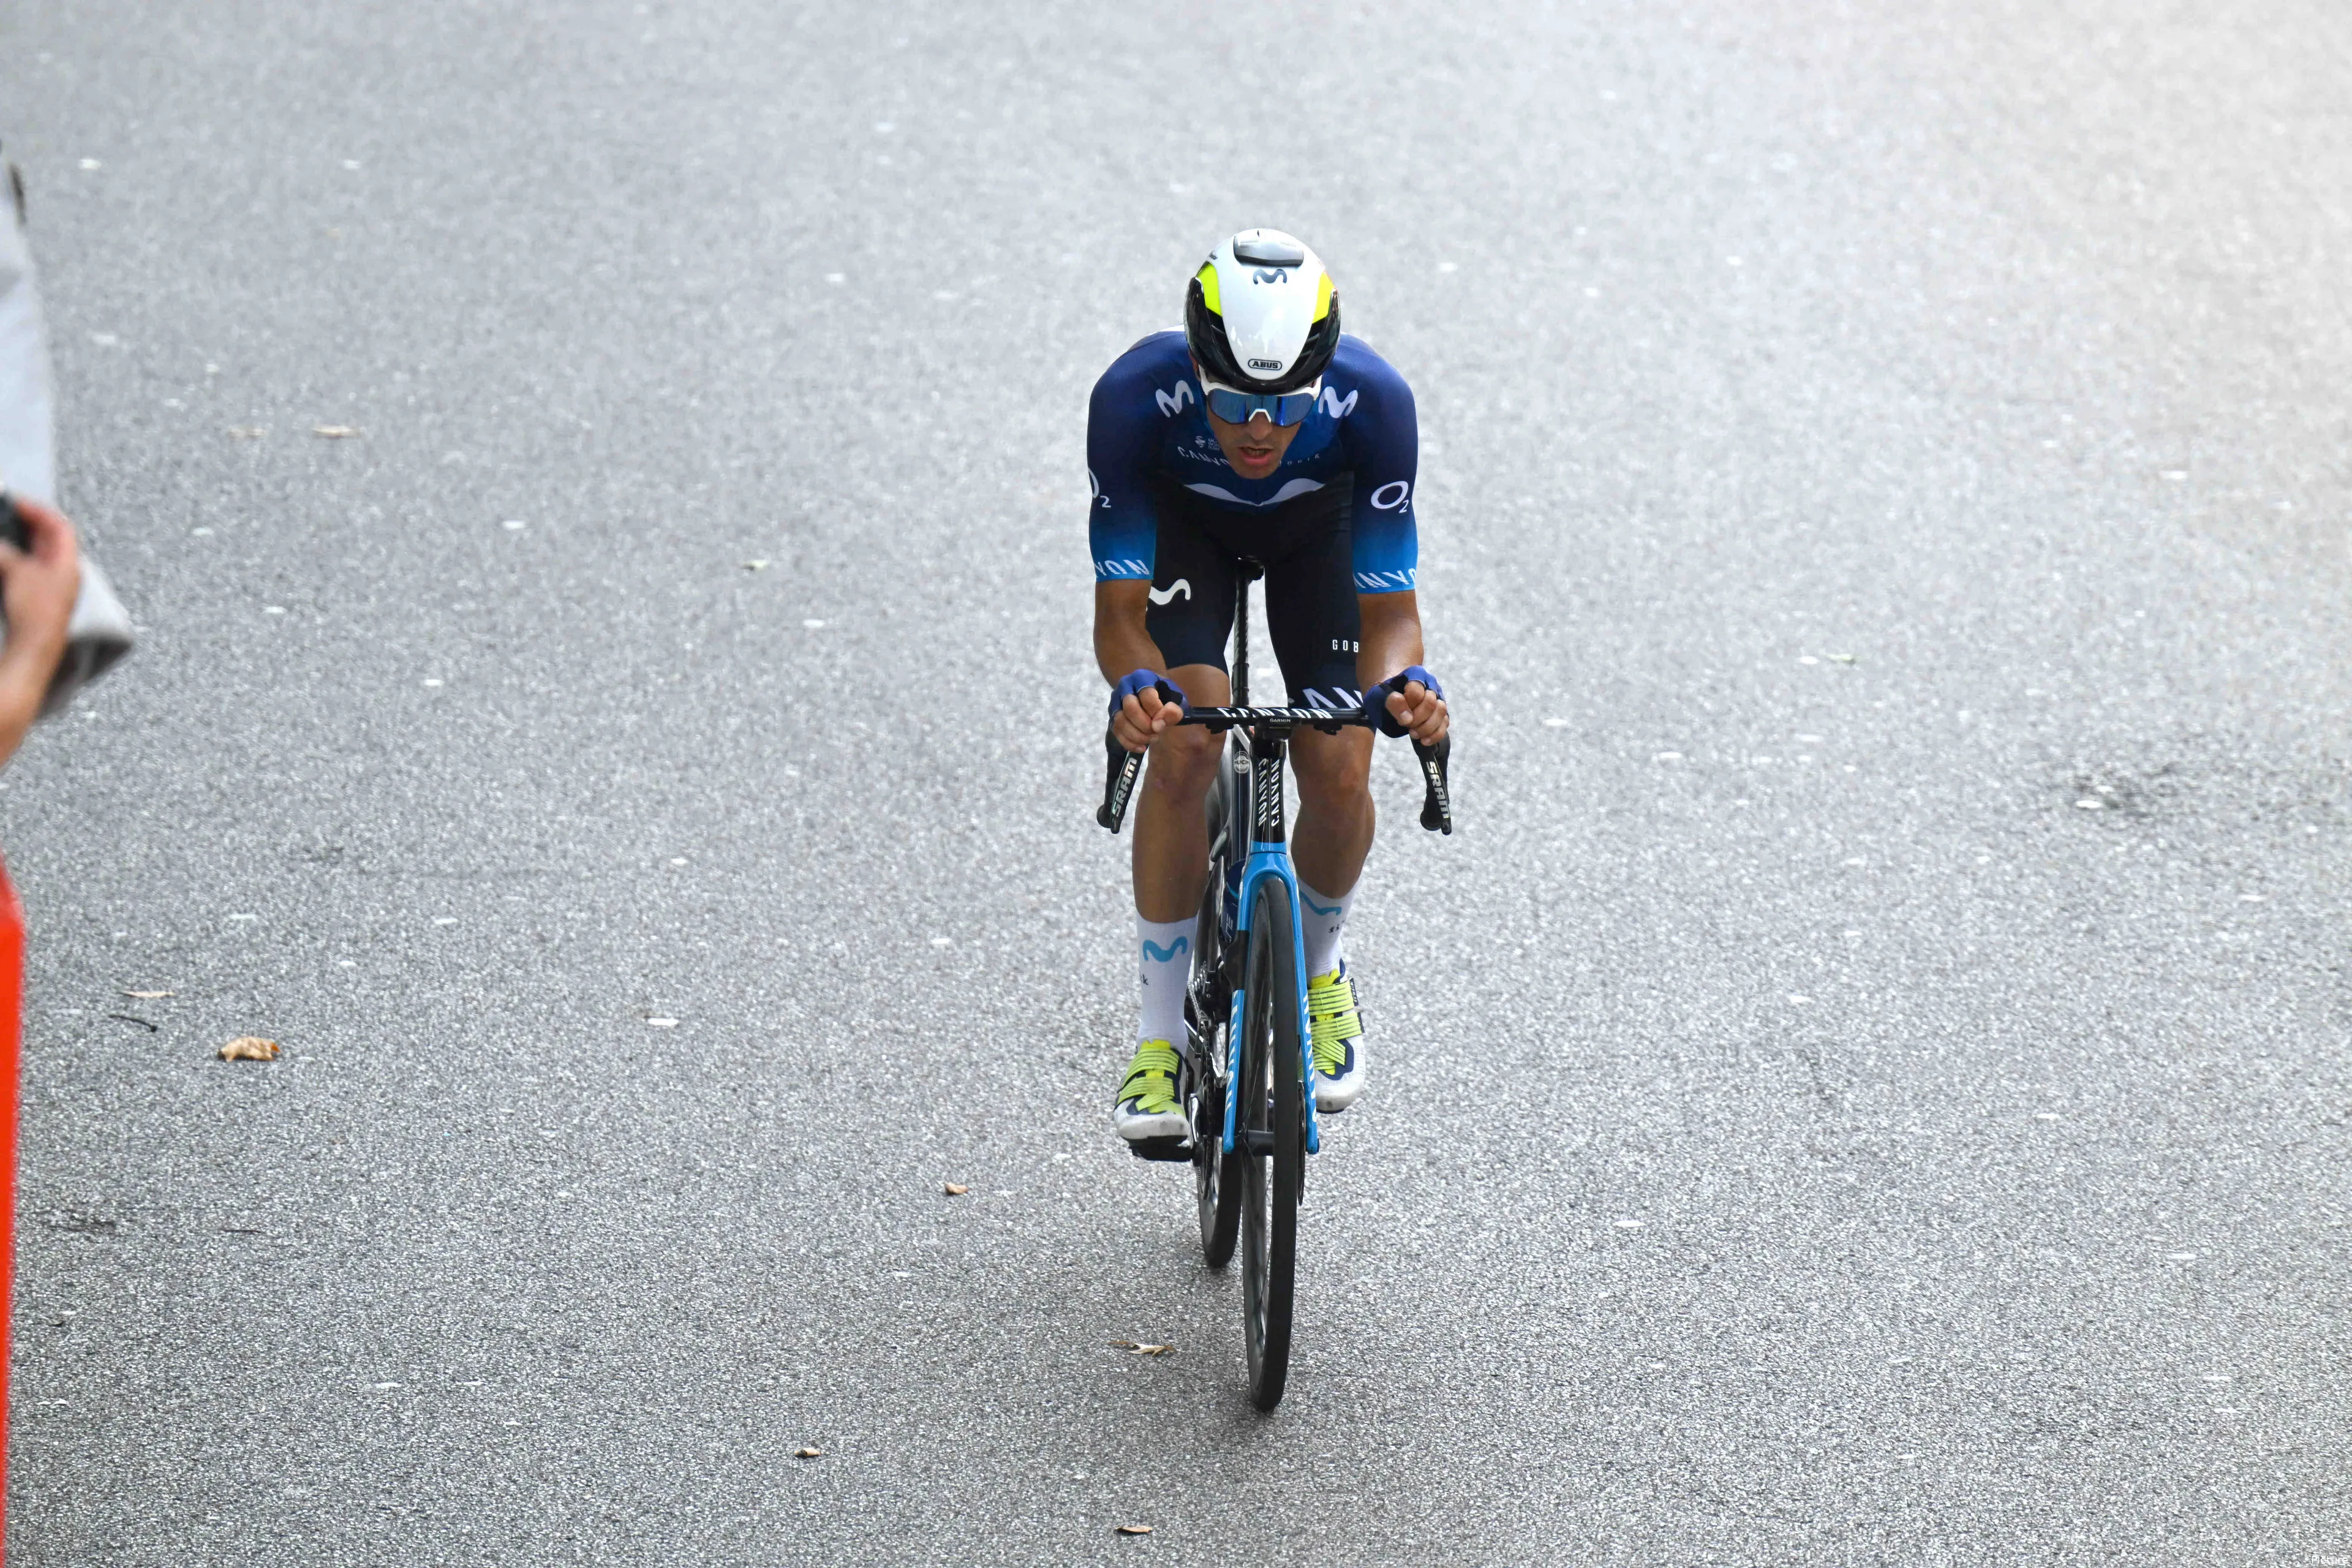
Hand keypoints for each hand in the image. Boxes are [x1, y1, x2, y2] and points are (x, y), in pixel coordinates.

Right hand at [0, 496, 79, 676]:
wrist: (35, 646)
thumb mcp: (18, 571)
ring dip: (22, 542)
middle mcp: (64, 574)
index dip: (40, 511)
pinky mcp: (39, 599)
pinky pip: (29, 571)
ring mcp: (53, 587)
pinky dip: (17, 560)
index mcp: (68, 563)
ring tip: (5, 533)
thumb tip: (0, 544)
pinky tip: (5, 559)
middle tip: (11, 514)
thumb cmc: (37, 613)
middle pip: (50, 540)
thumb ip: (6, 552)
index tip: (20, 503)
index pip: (61, 527)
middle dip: (30, 524)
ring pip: (38, 556)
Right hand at [1109, 668, 1184, 754]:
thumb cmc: (1166, 697)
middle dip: (1145, 725)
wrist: (1153, 698)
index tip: (1164, 721)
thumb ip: (1174, 710)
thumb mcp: (1177, 701)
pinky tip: (1142, 747)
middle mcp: (1125, 687)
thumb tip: (1158, 725)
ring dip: (1137, 736)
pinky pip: (1116, 732)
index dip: (1156, 712)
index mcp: (1142, 677)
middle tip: (1157, 732)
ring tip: (1152, 739)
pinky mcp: (1112, 717)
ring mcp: (1115, 702)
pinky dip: (1129, 743)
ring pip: (1120, 721)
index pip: (1146, 695)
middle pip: (1130, 708)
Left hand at [1373, 665, 1447, 744]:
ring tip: (1413, 733)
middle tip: (1405, 725)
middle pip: (1431, 702)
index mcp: (1414, 674)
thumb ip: (1391, 702)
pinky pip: (1445, 723)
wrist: (1389, 697)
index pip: (1416, 690)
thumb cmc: (1383, 695)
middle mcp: (1430, 684)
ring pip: (1441, 712)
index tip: (1399, 717)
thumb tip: (1407, 718)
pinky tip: (1423, 740)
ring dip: (1427, 727)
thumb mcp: (1378, 696)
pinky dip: (1435, 735)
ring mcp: (1437, 697)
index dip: (1408, 706)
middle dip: (1418, 719)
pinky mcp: (1441, 712)